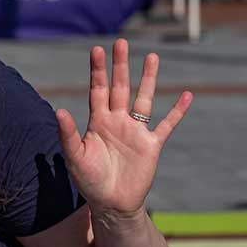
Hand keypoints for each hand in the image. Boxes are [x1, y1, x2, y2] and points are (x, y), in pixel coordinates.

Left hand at [55, 39, 191, 217]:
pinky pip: (167, 125)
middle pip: (120, 87)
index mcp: (98, 122)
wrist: (111, 204)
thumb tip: (59, 110)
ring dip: (148, 79)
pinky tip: (187, 95)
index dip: (97, 71)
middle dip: (120, 66)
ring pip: (144, 99)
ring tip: (152, 57)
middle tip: (122, 42)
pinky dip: (177, 111)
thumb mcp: (75, 157)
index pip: (98, 90)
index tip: (97, 49)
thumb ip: (68, 134)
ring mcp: (136, 132)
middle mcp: (117, 122)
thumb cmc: (90, 182)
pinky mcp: (151, 145)